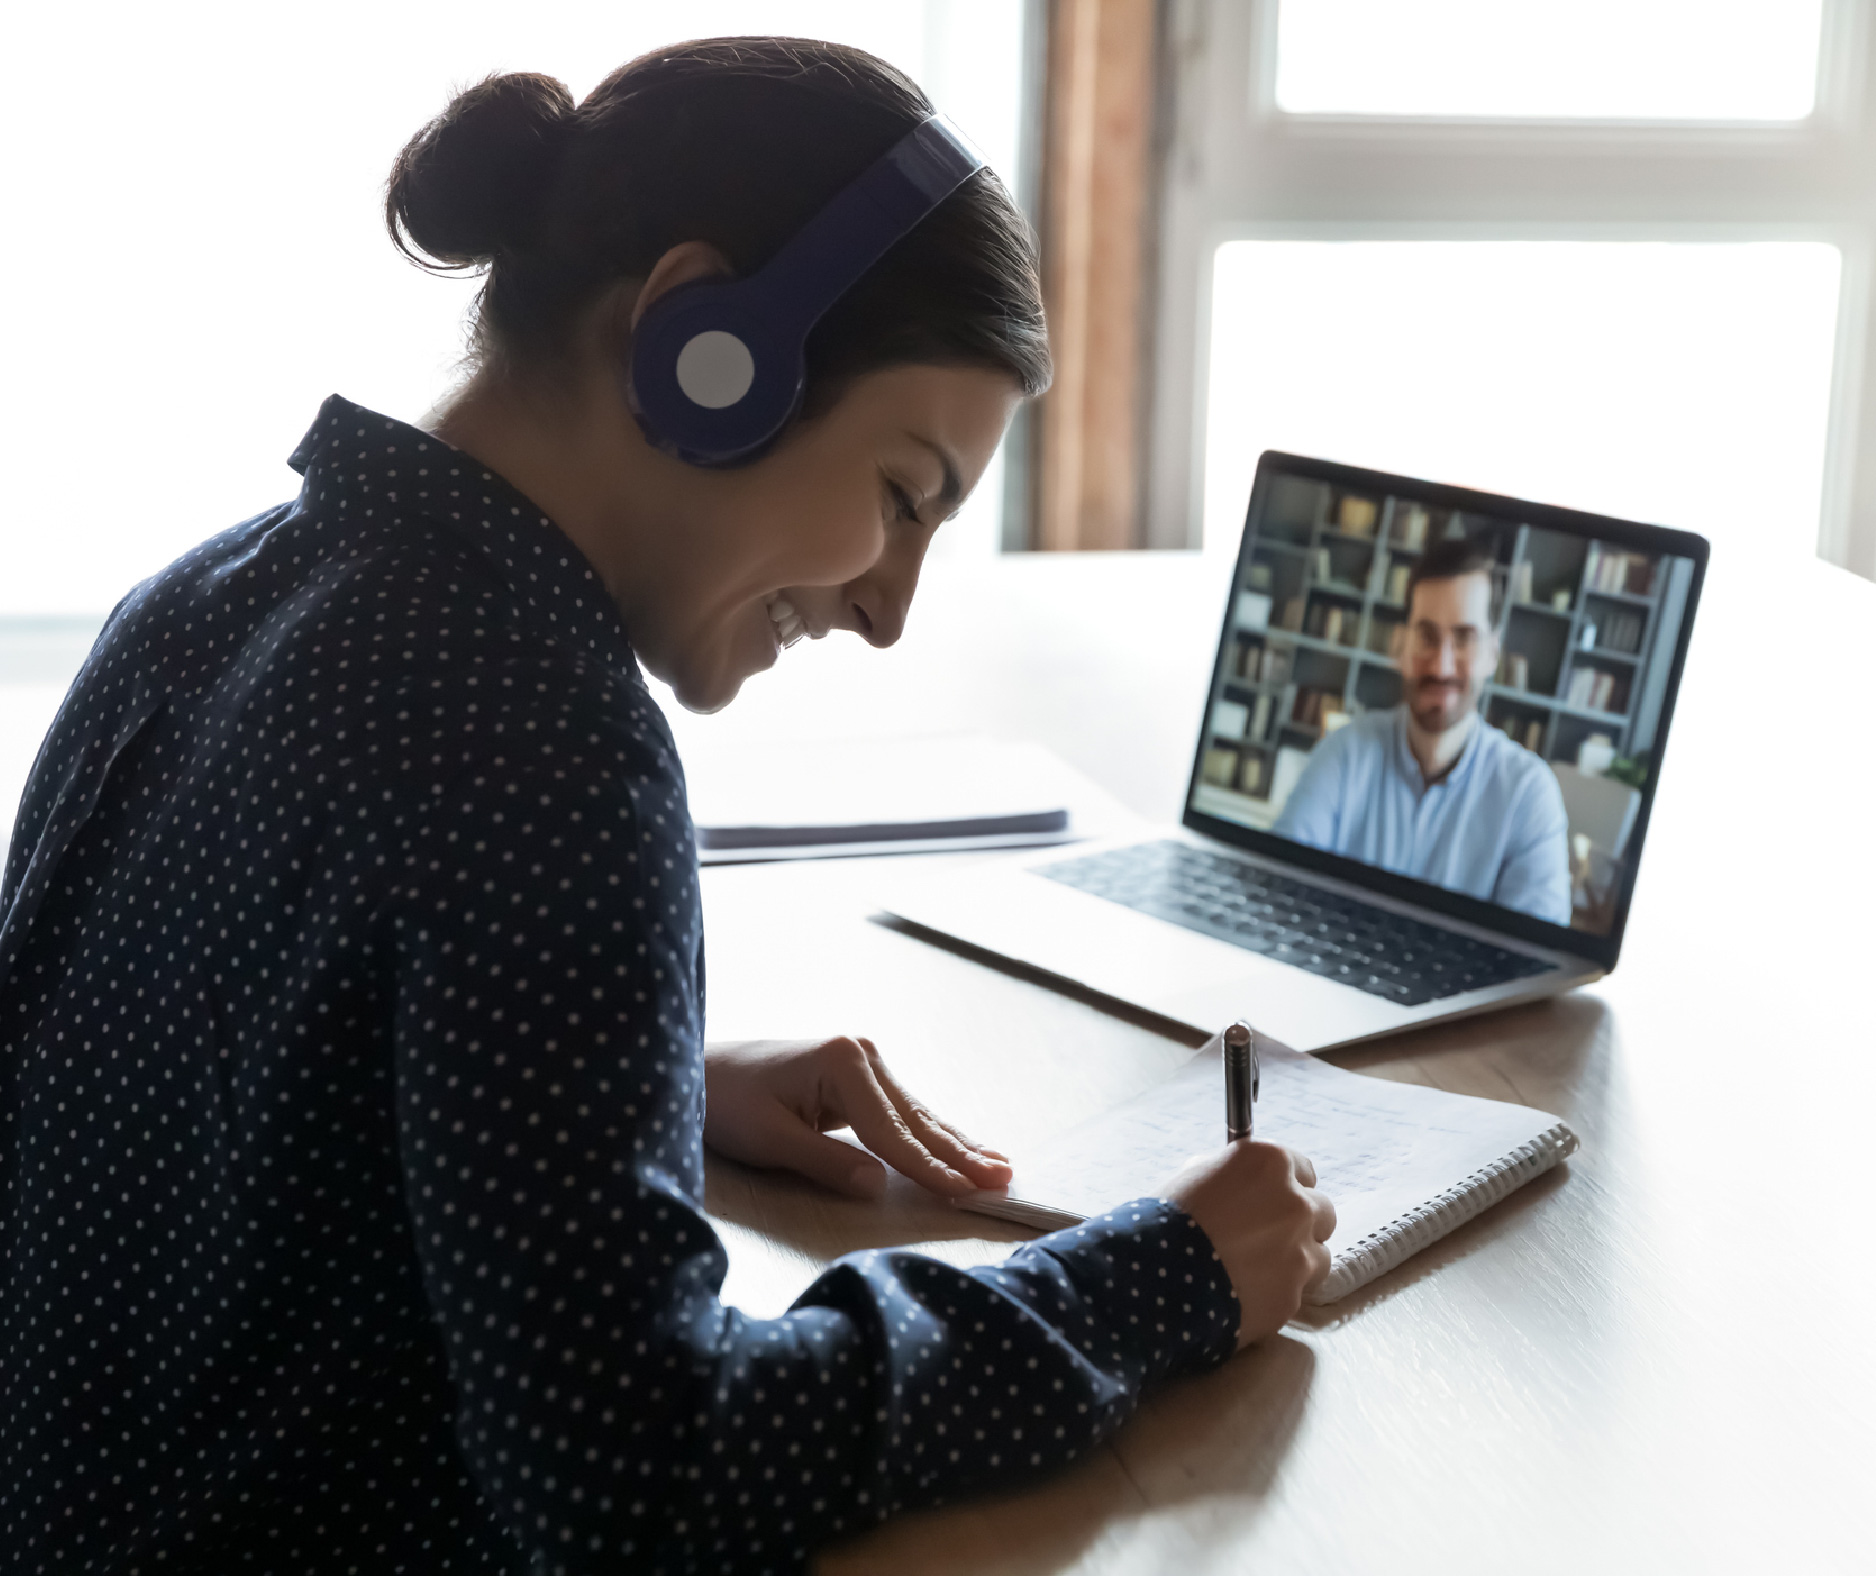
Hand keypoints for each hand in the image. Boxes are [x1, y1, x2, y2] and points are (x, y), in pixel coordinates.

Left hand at [703, 1037, 1014, 1199]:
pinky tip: (963, 1148)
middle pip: (918, 1118)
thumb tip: (880, 1185)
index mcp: (845, 1063)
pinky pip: (904, 1113)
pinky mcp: (860, 1077)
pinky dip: (933, 1135)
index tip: (965, 1194)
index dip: (929, 1169)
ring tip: (1001, 1167)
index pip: (894, 1131)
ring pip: (919, 1115)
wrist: (698, 1071)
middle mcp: (863, 1054)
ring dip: (958, 1144)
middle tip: (1005, 1180)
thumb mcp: (771, 1140)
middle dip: (961, 1153)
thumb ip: (827, 1163)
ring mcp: (864, 1062)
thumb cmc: (726, 1104)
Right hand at [1163, 1142, 1335, 1348]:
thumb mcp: (1195, 1176)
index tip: (1271, 1199)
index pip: (1303, 1170)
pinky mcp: (1295, 1295)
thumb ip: (1230, 1176)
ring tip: (1261, 1272)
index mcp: (1270, 1163)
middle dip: (1300, 1223)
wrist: (1157, 1276)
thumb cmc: (1167, 1218)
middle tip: (1269, 1237)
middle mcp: (1296, 1203)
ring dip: (1298, 1260)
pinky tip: (1249, 1295)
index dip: (1286, 1186)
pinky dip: (1280, 1293)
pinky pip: (1298, 1291)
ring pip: (1319, 1255)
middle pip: (1322, 1211)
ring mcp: (1301, 1251)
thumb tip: (1237, 1184)